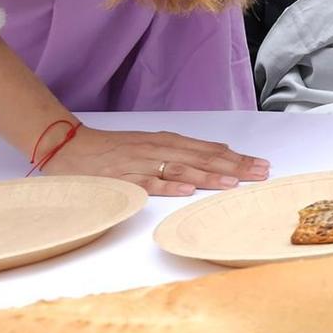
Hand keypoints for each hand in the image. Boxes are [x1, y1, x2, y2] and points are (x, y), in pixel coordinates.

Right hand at [44, 126, 269, 196]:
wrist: (70, 146)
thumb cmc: (115, 148)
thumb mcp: (154, 144)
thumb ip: (184, 150)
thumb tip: (219, 152)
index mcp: (168, 142)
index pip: (210, 150)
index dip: (237, 157)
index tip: (262, 165)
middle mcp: (159, 150)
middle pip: (203, 158)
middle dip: (235, 166)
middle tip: (261, 174)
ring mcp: (142, 163)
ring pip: (182, 169)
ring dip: (209, 175)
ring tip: (234, 182)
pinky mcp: (123, 178)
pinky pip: (149, 182)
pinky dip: (169, 185)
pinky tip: (187, 190)